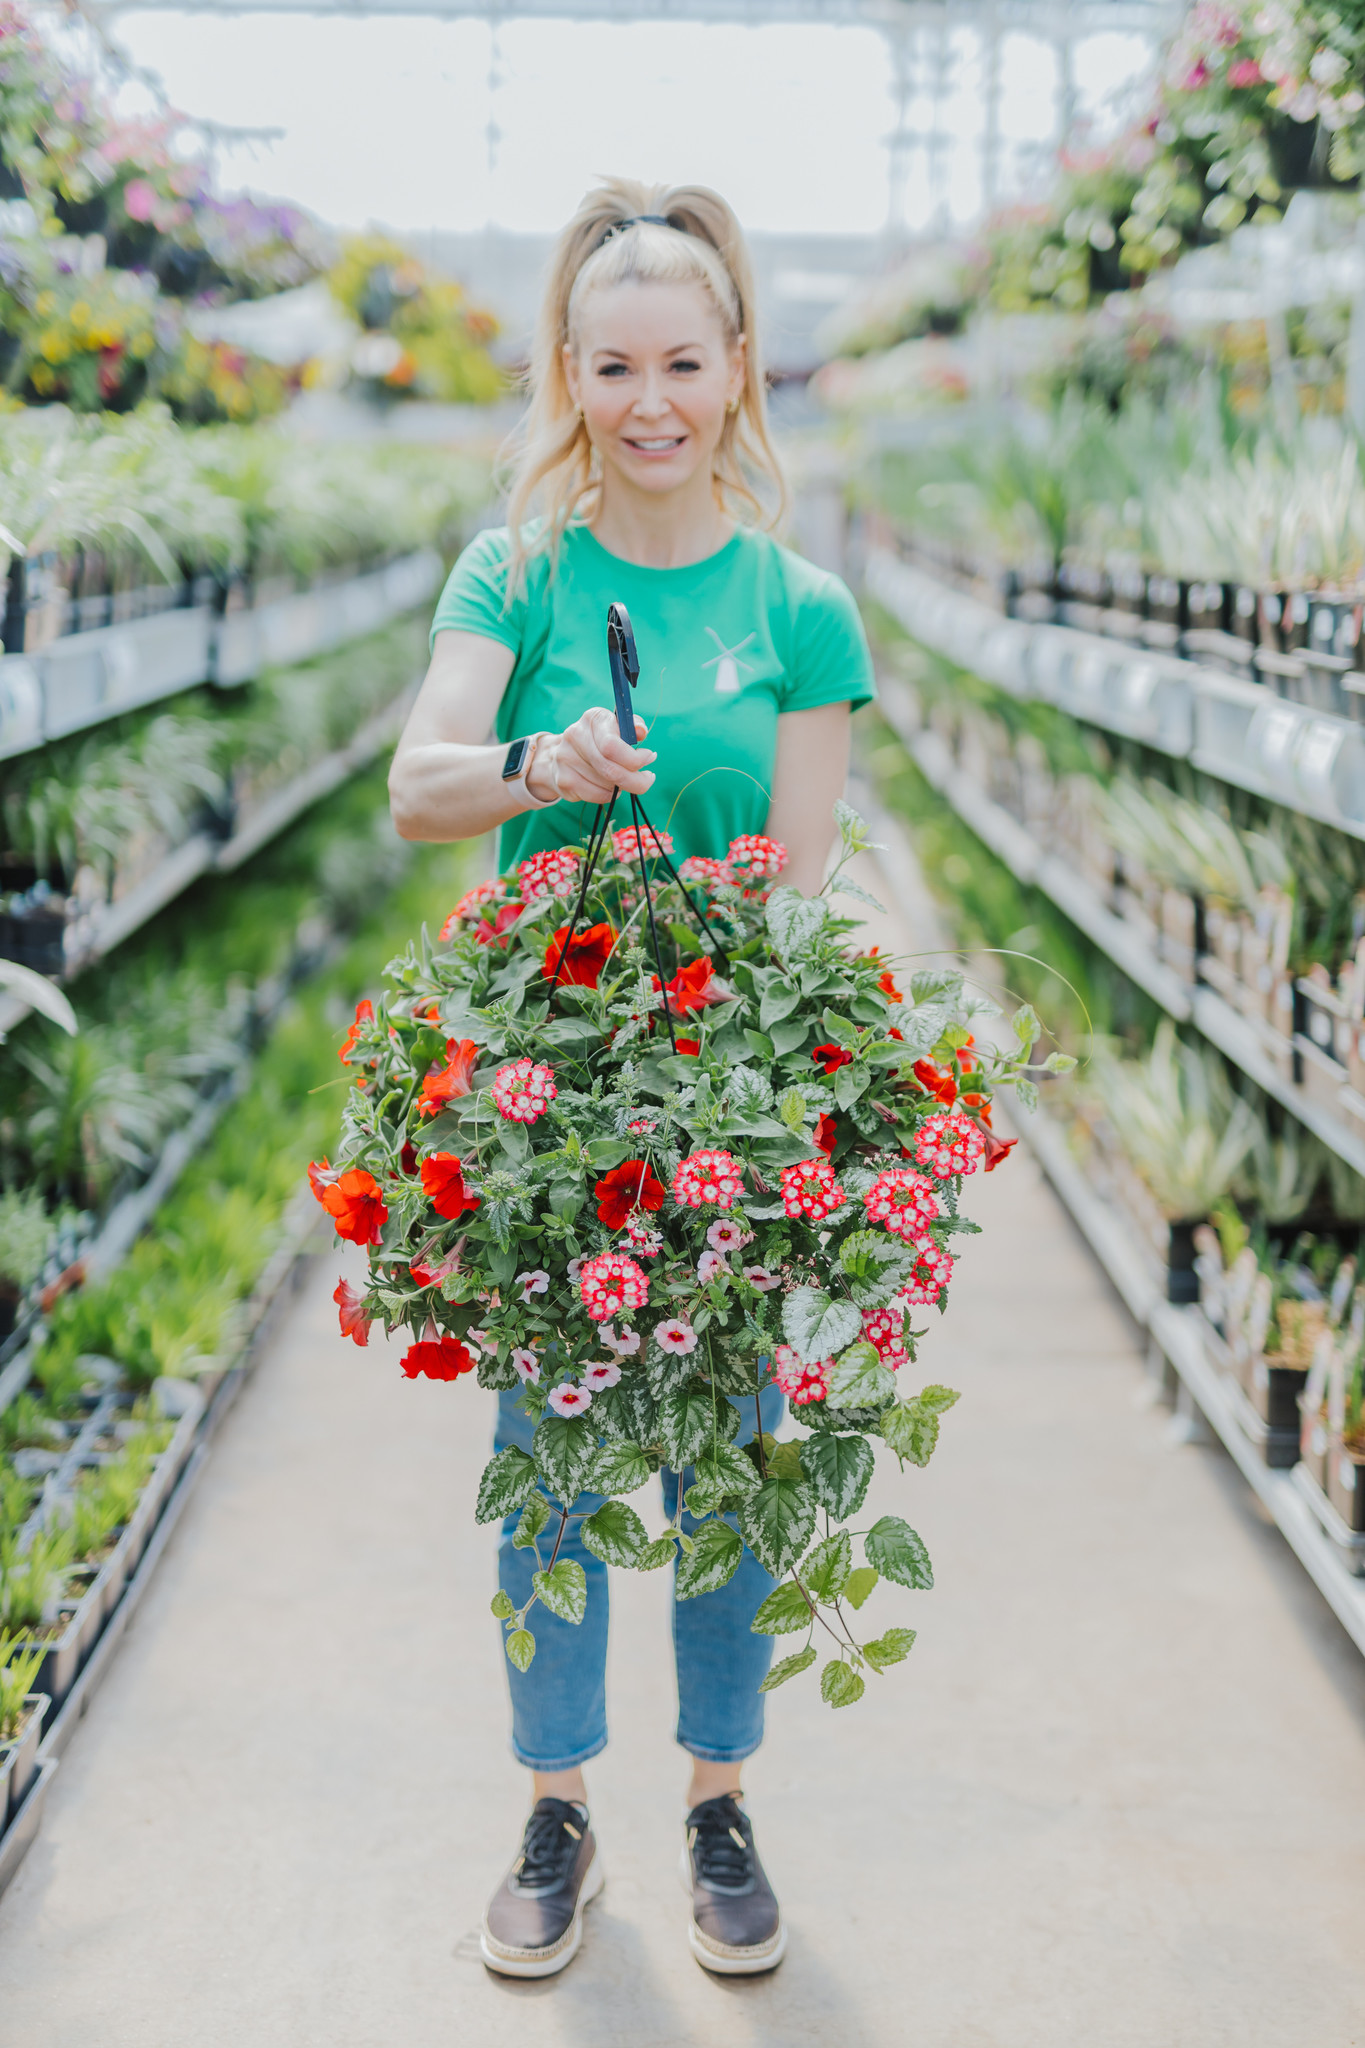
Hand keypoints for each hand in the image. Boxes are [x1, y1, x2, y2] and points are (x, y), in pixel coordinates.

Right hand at [527, 708, 655, 804]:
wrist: (561, 754)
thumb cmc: (599, 740)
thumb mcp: (617, 727)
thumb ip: (633, 727)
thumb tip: (641, 731)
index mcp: (593, 718)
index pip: (612, 746)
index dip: (635, 758)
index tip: (649, 758)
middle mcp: (575, 735)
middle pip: (611, 769)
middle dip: (636, 779)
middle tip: (647, 779)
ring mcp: (566, 759)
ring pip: (606, 785)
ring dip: (621, 786)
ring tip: (622, 778)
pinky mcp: (563, 781)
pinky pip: (597, 796)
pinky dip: (610, 795)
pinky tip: (609, 786)